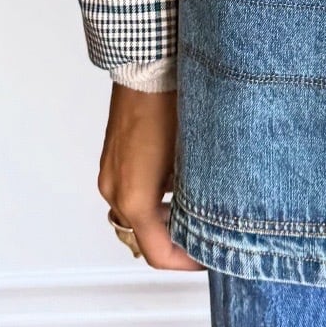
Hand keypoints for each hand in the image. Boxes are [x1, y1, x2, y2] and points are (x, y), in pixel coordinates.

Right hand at [99, 86, 203, 270]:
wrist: (146, 64)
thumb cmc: (170, 103)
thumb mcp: (193, 157)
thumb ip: (198, 196)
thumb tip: (214, 216)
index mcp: (135, 197)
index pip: (158, 254)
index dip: (187, 262)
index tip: (210, 256)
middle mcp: (116, 191)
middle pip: (145, 238)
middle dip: (177, 242)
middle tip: (209, 235)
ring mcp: (111, 175)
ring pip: (136, 217)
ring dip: (165, 219)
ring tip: (199, 208)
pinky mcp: (113, 159)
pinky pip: (131, 194)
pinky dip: (153, 199)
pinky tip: (181, 182)